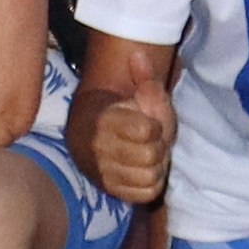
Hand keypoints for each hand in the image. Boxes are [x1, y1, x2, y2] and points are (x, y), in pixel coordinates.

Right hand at [74, 85, 175, 207]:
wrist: (91, 136)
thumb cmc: (122, 114)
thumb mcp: (138, 93)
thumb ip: (144, 77)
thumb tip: (138, 54)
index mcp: (105, 122)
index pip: (146, 131)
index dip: (156, 127)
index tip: (150, 124)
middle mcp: (101, 150)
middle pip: (150, 156)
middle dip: (158, 148)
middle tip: (153, 142)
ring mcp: (105, 174)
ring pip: (149, 177)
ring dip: (156, 167)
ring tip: (150, 156)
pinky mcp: (112, 192)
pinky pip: (146, 193)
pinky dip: (152, 183)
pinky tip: (145, 170)